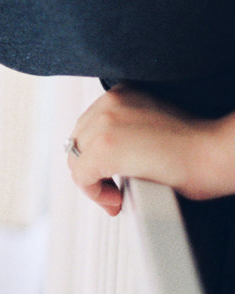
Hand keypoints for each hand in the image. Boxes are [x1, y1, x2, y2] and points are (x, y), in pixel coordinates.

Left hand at [66, 84, 234, 215]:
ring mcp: (105, 123)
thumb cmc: (198, 149)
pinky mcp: (105, 147)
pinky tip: (118, 199)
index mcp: (122, 93)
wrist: (216, 153)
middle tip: (114, 191)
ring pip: (76, 158)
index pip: (89, 127)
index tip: (115, 175)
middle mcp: (109, 102)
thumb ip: (128, 132)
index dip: (98, 157)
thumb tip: (111, 159)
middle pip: (78, 141)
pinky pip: (80, 175)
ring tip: (116, 196)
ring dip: (94, 181)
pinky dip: (96, 192)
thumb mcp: (153, 127)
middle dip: (92, 169)